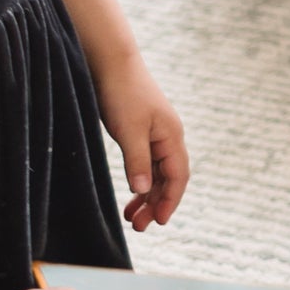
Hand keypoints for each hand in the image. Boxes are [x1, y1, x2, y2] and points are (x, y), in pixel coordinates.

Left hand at [99, 56, 189, 230]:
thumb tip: (143, 191)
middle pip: (168, 178)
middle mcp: (168, 137)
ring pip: (156, 172)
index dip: (170, 201)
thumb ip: (137, 162)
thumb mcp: (129, 131)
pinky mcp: (141, 130)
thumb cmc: (122, 93)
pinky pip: (146, 162)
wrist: (112, 62)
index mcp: (172, 137)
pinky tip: (131, 191)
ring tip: (130, 215)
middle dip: (156, 204)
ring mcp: (156, 133)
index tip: (159, 223)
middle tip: (138, 227)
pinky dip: (140, 179)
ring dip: (146, 195)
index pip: (177, 177)